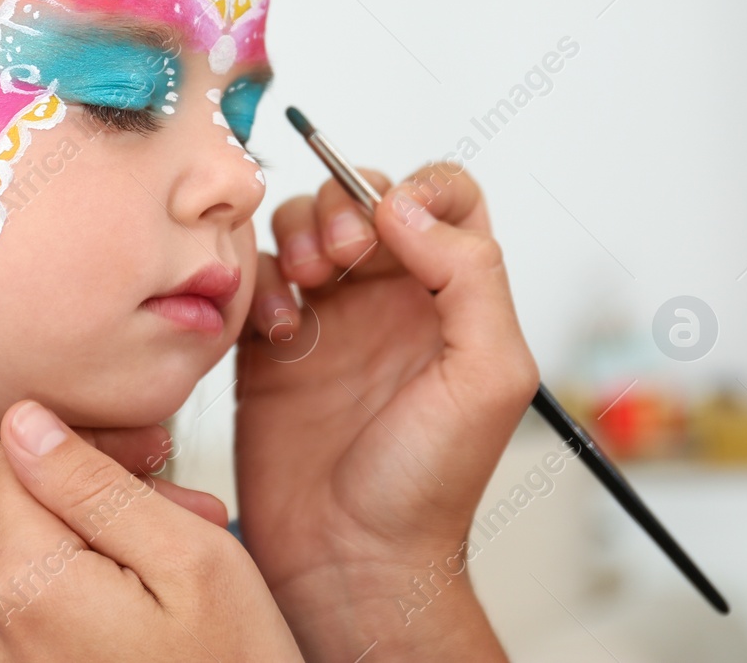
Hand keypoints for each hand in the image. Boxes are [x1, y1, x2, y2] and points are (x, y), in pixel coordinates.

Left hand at [0, 399, 303, 661]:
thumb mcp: (188, 558)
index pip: (11, 457)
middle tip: (190, 511)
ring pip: (37, 558)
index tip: (152, 458)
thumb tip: (24, 421)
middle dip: (103, 497)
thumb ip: (95, 485)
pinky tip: (155, 610)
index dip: (84, 442)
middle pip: (25, 509)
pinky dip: (93, 593)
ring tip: (183, 569)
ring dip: (105, 545)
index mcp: (27, 586)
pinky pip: (41, 613)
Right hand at [234, 163, 537, 661]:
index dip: (418, 188)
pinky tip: (277, 327)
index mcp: (452, 296)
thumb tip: (404, 205)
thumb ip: (470, 275)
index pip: (445, 197)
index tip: (391, 218)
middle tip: (342, 258)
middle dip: (345, 205)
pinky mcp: (269, 343)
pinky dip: (260, 281)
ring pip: (304, 224)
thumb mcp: (490, 376)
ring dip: (302, 235)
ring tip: (307, 288)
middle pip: (363, 196)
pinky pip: (257, 275)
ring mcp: (328, 316)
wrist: (351, 557)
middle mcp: (390, 296)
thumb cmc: (429, 484)